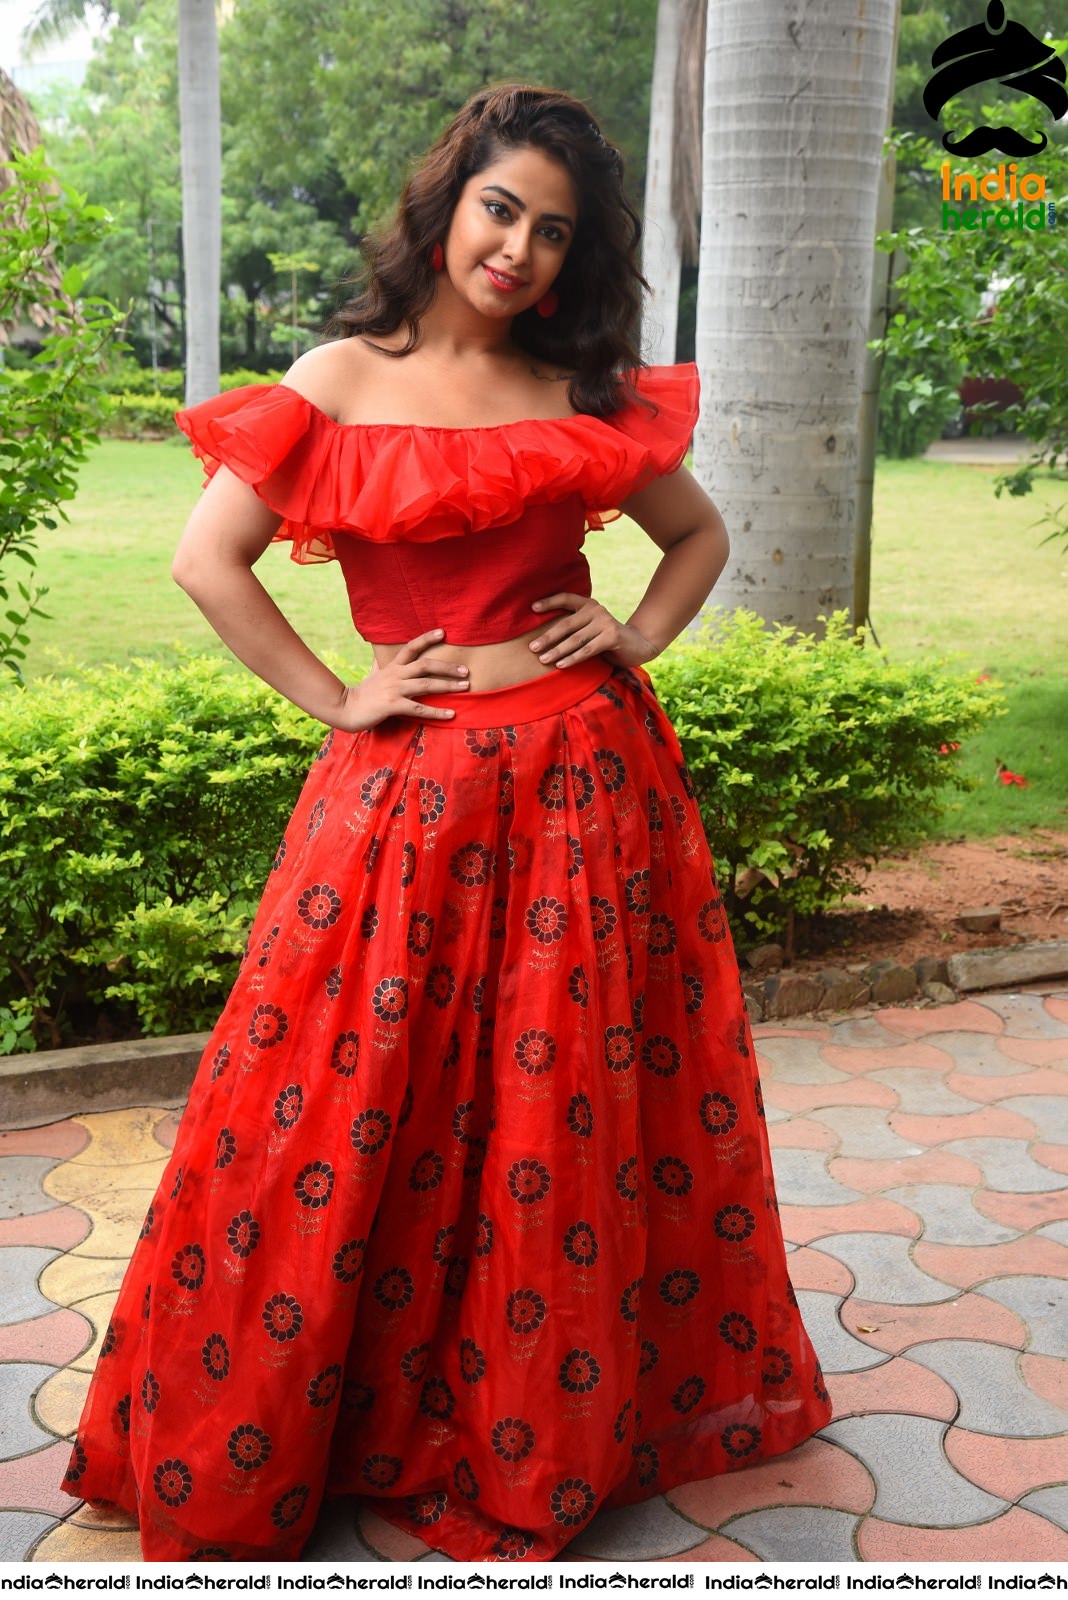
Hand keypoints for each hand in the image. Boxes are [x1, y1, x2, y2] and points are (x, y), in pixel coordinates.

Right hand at [335, 630, 469, 729]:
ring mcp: (394, 690)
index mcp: (392, 667)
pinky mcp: (393, 705)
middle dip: (447, 667)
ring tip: (466, 686)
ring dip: (448, 685)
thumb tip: (380, 655)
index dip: (427, 638)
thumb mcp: (372, 674)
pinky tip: (451, 714)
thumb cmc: (361, 693)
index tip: (444, 632)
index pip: (411, 647)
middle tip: (465, 670)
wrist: (344, 708)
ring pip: (426, 684)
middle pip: (425, 665)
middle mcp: (395, 675)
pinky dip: (437, 712)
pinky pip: (419, 708)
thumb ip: (380, 665)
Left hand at [529, 593, 659, 668]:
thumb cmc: (606, 639)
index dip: (549, 602)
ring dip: (557, 651)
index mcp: (588, 604)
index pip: (566, 598)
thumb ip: (575, 628)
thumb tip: (543, 638)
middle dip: (547, 637)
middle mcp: (596, 610)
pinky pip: (587, 650)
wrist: (637, 645)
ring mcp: (605, 622)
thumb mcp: (590, 629)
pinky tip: (561, 665)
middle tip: (532, 648)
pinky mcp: (612, 636)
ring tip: (543, 660)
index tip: (532, 608)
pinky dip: (572, 659)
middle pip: (566, 624)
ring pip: (575, 639)